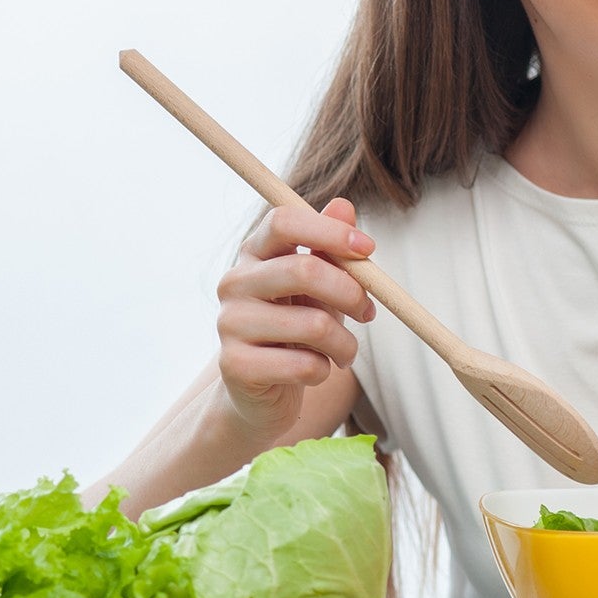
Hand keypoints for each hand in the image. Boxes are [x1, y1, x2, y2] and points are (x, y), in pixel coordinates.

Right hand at [215, 198, 377, 440]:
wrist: (262, 392)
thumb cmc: (296, 330)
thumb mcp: (318, 287)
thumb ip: (329, 249)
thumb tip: (344, 205)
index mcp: (254, 253)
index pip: (284, 221)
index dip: (330, 231)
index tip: (368, 249)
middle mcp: (234, 282)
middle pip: (303, 270)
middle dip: (350, 292)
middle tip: (368, 312)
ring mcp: (229, 324)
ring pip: (313, 325)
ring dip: (345, 344)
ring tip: (345, 353)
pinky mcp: (234, 366)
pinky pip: (303, 365)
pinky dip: (323, 371)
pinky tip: (315, 371)